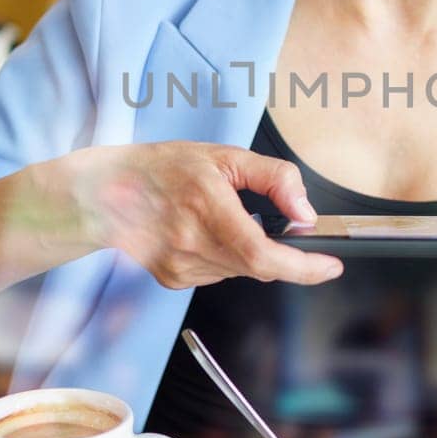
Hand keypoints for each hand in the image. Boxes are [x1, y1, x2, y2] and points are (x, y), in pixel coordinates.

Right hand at [42, 141, 341, 289]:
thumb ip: (275, 179)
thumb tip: (306, 213)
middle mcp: (192, 244)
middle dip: (276, 250)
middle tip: (272, 222)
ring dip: (245, 249)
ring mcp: (180, 268)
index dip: (303, 268)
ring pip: (239, 270)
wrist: (105, 193)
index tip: (330, 267)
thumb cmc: (164, 168)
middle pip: (258, 265)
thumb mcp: (225, 157)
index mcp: (207, 209)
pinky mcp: (172, 280)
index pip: (263, 256)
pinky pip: (217, 273)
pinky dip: (223, 256)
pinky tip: (200, 232)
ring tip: (217, 217)